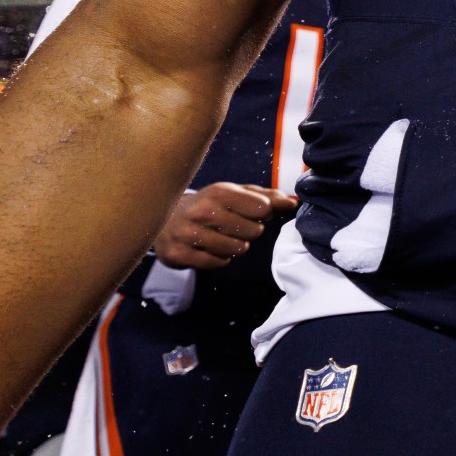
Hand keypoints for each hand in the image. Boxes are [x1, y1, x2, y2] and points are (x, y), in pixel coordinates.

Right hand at [153, 182, 297, 270]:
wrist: (162, 218)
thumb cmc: (208, 204)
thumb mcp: (235, 194)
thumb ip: (266, 197)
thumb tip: (293, 203)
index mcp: (218, 192)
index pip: (263, 208)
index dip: (263, 213)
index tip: (251, 212)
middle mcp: (201, 212)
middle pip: (254, 231)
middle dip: (249, 231)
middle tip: (232, 226)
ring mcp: (187, 234)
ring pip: (237, 250)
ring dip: (234, 246)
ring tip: (219, 236)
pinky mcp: (178, 255)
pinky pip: (218, 263)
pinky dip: (219, 258)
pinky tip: (207, 248)